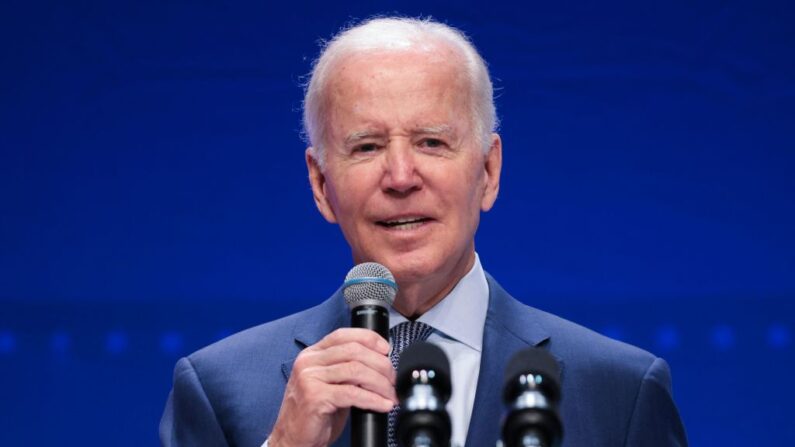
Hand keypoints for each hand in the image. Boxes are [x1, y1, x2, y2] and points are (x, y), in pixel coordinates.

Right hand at [268, 328, 396, 446]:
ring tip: (390, 394)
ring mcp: (309, 378)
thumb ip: (347, 369)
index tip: (386, 350)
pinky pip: (352, 393)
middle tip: (392, 380)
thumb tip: (380, 362)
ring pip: (356, 370)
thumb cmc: (315, 414)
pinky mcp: (315, 397)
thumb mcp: (330, 384)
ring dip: (380, 384)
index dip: (369, 339)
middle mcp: (308, 362)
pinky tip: (382, 405)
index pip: (343, 335)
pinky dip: (373, 399)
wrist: (293, 439)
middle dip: (380, 364)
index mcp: (312, 354)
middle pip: (354, 351)